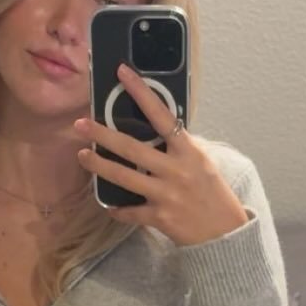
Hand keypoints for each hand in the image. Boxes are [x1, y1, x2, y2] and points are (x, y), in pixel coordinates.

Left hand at [73, 64, 249, 246]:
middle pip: (131, 148)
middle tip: (80, 123)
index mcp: (189, 151)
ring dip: (99, 166)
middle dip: (102, 134)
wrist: (225, 232)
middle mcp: (176, 170)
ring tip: (83, 156)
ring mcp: (166, 194)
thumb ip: (178, 148)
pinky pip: (130, 211)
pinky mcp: (159, 217)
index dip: (142, 93)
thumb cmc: (213, 194)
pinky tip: (109, 205)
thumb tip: (153, 131)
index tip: (123, 73)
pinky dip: (118, 209)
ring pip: (123, 177)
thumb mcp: (201, 163)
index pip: (162, 116)